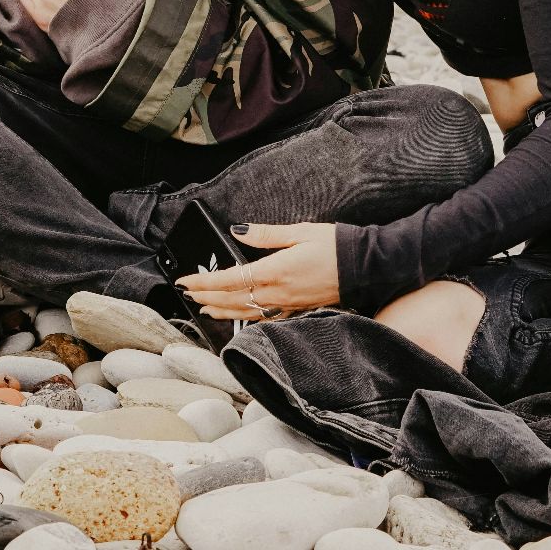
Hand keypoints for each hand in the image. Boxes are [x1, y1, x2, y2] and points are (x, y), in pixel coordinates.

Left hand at [178, 223, 339, 320]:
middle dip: (207, 297)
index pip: (229, 280)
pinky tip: (239, 319)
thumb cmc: (335, 246)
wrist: (365, 267)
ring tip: (204, 309)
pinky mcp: (297, 311)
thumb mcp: (300, 231)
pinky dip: (246, 319)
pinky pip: (264, 320)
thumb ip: (266, 234)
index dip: (204, 282)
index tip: (185, 281)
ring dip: (222, 311)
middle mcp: (278, 293)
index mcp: (275, 271)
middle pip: (233, 300)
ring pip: (246, 313)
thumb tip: (237, 230)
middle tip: (188, 294)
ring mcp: (287, 306)